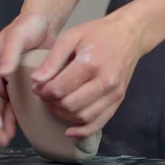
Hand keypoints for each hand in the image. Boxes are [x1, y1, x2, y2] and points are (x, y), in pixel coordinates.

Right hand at [0, 13, 60, 148]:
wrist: (44, 22)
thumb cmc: (29, 26)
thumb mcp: (19, 36)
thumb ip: (9, 54)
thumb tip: (1, 72)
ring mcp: (6, 83)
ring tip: (2, 143)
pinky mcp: (19, 87)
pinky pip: (11, 108)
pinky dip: (11, 121)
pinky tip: (14, 133)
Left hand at [31, 15, 143, 137]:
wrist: (129, 34)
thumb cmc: (99, 33)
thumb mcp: (71, 36)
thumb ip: (52, 59)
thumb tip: (35, 81)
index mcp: (90, 63)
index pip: (59, 88)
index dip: (43, 91)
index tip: (37, 87)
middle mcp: (105, 81)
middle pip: (71, 105)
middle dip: (52, 103)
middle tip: (44, 96)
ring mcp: (114, 93)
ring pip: (84, 117)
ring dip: (64, 116)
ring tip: (55, 106)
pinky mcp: (119, 100)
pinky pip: (100, 123)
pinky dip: (83, 131)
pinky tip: (70, 131)